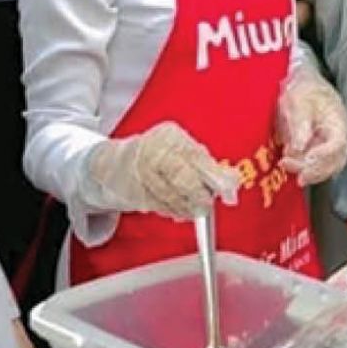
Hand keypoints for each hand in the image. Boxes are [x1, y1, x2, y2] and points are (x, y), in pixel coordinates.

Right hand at [84, 122, 240, 218]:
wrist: (113, 164)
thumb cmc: (158, 156)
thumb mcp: (184, 152)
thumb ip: (209, 166)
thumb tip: (233, 181)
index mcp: (170, 135)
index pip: (196, 155)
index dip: (216, 176)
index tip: (230, 191)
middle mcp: (152, 150)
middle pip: (181, 175)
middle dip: (199, 195)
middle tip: (207, 205)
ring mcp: (138, 171)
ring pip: (169, 195)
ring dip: (186, 207)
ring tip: (193, 210)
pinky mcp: (131, 191)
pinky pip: (157, 206)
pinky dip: (172, 211)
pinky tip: (177, 212)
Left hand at [277, 68, 346, 185]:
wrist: (304, 87)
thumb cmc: (304, 91)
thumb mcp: (299, 101)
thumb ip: (300, 124)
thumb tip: (298, 148)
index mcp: (339, 124)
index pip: (338, 145)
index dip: (323, 155)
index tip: (307, 157)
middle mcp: (340, 140)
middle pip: (333, 162)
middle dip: (312, 169)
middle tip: (287, 163)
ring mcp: (331, 149)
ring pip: (325, 169)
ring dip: (306, 172)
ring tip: (285, 164)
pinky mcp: (320, 154)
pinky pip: (317, 169)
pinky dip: (304, 169)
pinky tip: (288, 163)